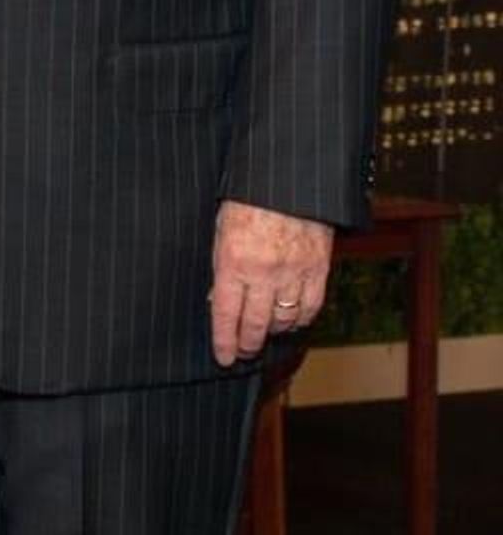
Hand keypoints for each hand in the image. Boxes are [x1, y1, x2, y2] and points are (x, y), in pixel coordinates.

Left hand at [210, 199, 333, 366]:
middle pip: (255, 323)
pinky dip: (301, 318)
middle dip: (248, 343)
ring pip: (284, 319)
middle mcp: (263, 272)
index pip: (225, 313)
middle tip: (243, 353)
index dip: (224, 340)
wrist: (286, 178)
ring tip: (265, 335)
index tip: (223, 357)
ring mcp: (293, 272)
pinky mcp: (318, 268)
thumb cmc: (246, 198)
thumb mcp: (220, 228)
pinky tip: (292, 321)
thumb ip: (221, 265)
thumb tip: (216, 297)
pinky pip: (311, 306)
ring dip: (273, 331)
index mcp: (233, 261)